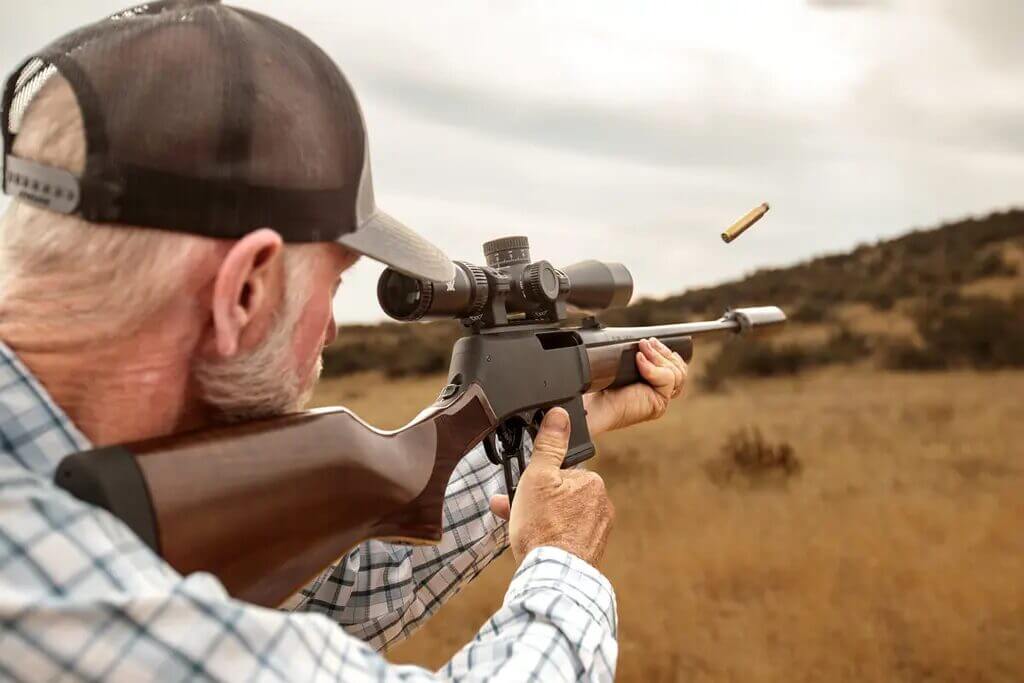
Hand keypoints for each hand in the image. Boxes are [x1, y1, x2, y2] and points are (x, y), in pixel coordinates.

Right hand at [490, 408, 613, 566]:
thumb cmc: (542, 527)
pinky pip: (565, 536)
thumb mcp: (537, 477)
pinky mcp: (590, 552)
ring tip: (516, 528)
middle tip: (512, 508)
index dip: (536, 479)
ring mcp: (597, 531)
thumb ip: (549, 445)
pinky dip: (549, 537)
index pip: (560, 472)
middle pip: (559, 495)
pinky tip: (532, 543)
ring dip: (537, 518)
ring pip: (560, 516)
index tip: (520, 488)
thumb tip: (559, 415)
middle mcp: (602, 506)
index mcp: (592, 482)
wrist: (551, 576)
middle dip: (534, 501)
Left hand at [584, 337, 687, 435]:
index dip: (667, 353)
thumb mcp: (623, 365)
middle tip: (646, 343)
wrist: (592, 404)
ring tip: (641, 349)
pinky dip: (653, 368)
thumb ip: (638, 356)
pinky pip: (667, 379)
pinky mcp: (658, 404)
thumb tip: (646, 342)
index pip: (674, 367)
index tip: (653, 341)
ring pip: (676, 373)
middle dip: (663, 352)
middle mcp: (658, 394)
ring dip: (658, 357)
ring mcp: (660, 400)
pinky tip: (639, 361)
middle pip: (678, 369)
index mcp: (651, 384)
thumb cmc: (601, 386)